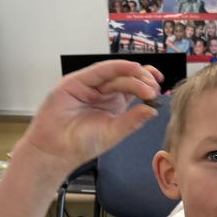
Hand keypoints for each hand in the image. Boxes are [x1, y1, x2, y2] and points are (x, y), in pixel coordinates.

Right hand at [23, 59, 163, 172]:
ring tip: (148, 81)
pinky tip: (131, 68)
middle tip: (154, 88)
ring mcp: (90, 85)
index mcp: (114, 104)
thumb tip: (153, 110)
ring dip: (133, 74)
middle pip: (126, 79)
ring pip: (115, 73)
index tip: (160, 88)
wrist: (57, 149)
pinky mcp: (77, 81)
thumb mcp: (114, 132)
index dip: (146, 85)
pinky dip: (116, 67)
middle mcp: (103, 92)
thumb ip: (132, 120)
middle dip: (143, 81)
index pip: (133, 88)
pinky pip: (100, 70)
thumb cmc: (82, 144)